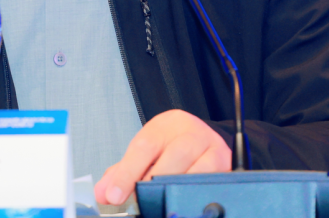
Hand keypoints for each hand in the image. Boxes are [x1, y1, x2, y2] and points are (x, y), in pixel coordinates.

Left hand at [94, 110, 231, 205]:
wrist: (204, 138)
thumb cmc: (172, 145)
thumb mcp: (145, 151)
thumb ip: (121, 172)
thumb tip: (102, 192)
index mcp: (166, 125)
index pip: (144, 147)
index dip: (127, 173)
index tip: (114, 195)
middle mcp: (191, 132)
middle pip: (173, 157)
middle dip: (153, 183)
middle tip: (140, 201)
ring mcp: (212, 148)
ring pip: (195, 171)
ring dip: (176, 190)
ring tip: (162, 203)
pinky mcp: (226, 165)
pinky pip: (213, 181)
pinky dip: (196, 193)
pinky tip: (183, 202)